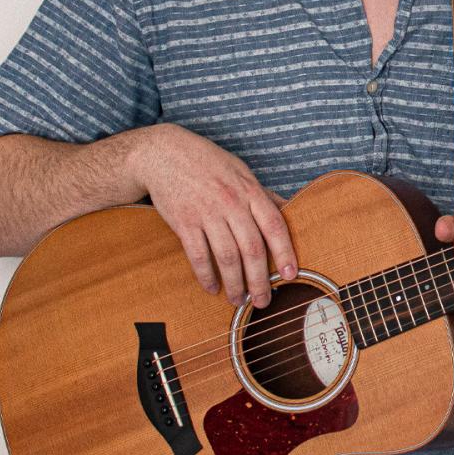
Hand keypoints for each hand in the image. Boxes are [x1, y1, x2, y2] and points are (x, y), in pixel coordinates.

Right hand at [133, 126, 297, 307]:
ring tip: (238, 300)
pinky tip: (212, 288)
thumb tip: (287, 210)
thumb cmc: (206, 161)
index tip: (290, 275)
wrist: (163, 153)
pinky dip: (206, 276)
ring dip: (235, 284)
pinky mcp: (184, 222)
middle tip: (263, 301)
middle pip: (251, 248)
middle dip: (259, 280)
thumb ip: (261, 193)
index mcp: (248, 189)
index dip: (285, 252)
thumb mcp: (239, 170)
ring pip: (227, 257)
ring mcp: (206, 212)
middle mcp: (230, 201)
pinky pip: (198, 256)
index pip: (273, 224)